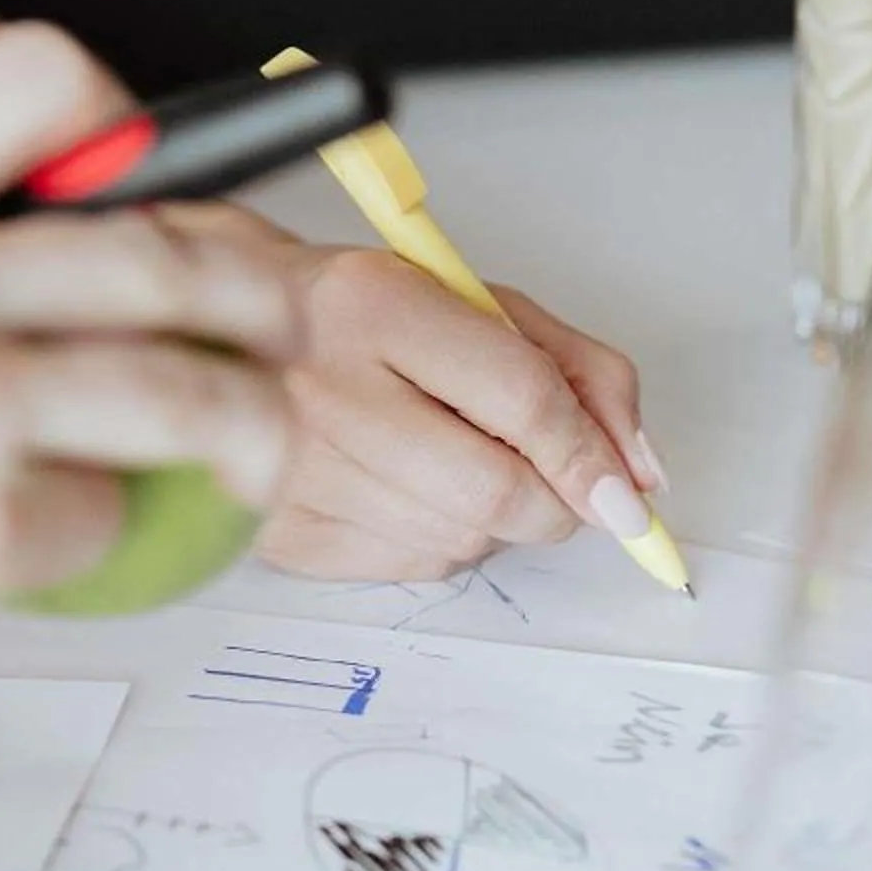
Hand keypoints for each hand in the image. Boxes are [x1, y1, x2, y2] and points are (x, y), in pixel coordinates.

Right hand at [0, 23, 301, 760]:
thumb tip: (35, 268)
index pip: (48, 78)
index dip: (132, 134)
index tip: (164, 190)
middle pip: (168, 256)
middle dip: (255, 302)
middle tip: (282, 335)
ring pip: (185, 392)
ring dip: (244, 429)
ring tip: (252, 456)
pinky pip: (104, 516)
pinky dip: (93, 535)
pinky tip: (42, 546)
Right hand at [201, 230, 662, 582]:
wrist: (231, 334)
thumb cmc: (372, 317)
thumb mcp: (480, 305)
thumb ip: (578, 371)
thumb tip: (639, 474)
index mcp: (377, 304)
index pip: (522, 400)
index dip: (590, 458)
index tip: (627, 499)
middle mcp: (325, 388)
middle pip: (495, 492)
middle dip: (552, 503)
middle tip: (553, 484)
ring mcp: (290, 470)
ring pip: (462, 540)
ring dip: (493, 519)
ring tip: (452, 459)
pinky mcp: (280, 532)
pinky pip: (412, 566)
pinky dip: (440, 539)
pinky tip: (408, 489)